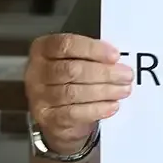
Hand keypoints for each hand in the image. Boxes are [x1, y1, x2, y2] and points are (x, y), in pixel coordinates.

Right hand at [24, 33, 132, 155]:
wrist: (60, 113)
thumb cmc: (73, 79)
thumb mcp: (80, 60)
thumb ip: (93, 55)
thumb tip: (118, 60)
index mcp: (43, 49)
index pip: (65, 45)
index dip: (92, 49)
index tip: (115, 55)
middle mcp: (36, 72)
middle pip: (71, 70)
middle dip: (104, 73)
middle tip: (126, 75)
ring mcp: (38, 96)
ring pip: (72, 93)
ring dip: (103, 91)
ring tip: (123, 90)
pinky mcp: (46, 117)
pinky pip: (73, 113)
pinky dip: (96, 109)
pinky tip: (112, 106)